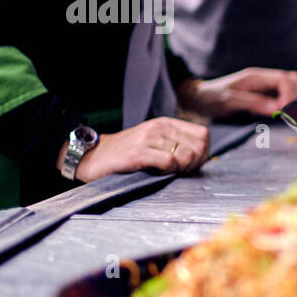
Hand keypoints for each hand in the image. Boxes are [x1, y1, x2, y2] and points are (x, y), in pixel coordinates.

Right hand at [60, 117, 210, 181]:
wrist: (92, 156)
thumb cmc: (126, 154)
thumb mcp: (154, 142)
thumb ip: (176, 144)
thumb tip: (201, 156)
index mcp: (166, 123)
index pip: (203, 135)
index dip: (202, 153)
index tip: (189, 164)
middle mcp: (159, 127)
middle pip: (199, 147)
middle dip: (195, 164)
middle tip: (179, 171)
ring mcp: (149, 139)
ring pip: (186, 155)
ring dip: (181, 169)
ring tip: (166, 171)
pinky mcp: (138, 153)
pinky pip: (169, 162)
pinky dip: (168, 172)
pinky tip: (158, 173)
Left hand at [177, 67, 296, 118]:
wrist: (197, 100)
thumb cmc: (210, 99)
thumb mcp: (230, 101)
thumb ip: (255, 103)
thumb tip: (278, 109)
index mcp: (256, 77)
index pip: (286, 80)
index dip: (290, 96)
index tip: (284, 113)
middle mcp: (264, 79)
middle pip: (294, 80)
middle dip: (296, 97)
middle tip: (288, 115)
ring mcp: (265, 87)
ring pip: (292, 87)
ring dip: (293, 101)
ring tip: (284, 116)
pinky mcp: (264, 95)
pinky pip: (284, 96)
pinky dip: (287, 105)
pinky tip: (279, 115)